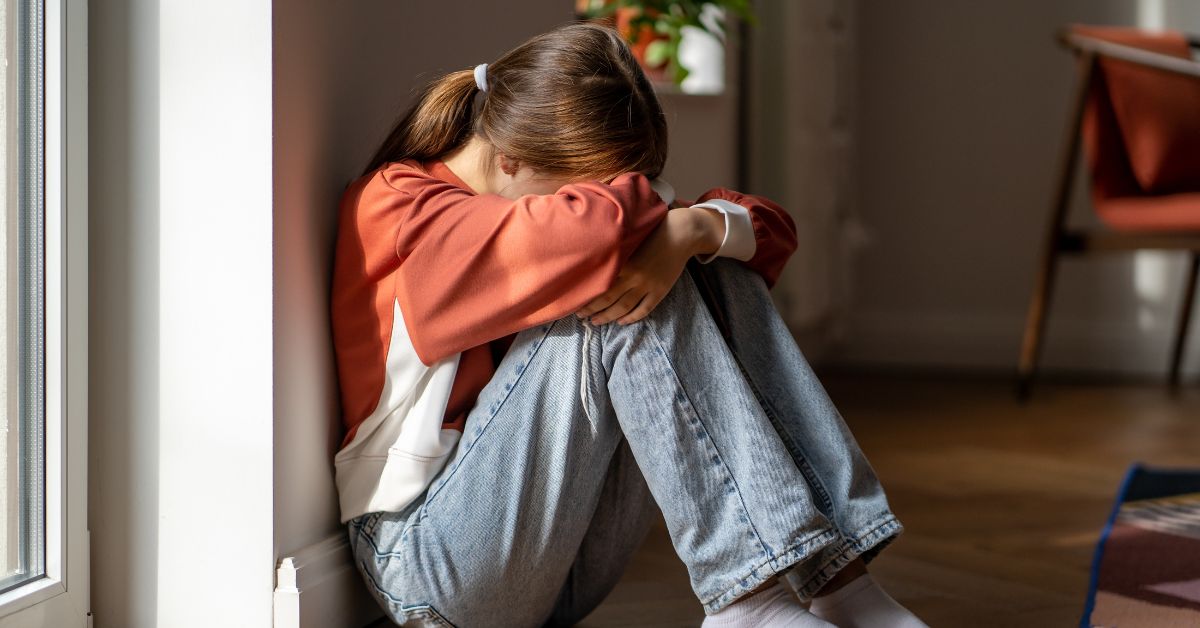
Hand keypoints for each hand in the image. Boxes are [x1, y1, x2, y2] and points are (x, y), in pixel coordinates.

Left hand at [576, 206, 723, 324]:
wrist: (681, 234)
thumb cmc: (653, 231)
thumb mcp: (630, 238)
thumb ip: (615, 251)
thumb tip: (594, 260)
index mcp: (624, 262)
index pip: (600, 284)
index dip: (587, 296)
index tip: (575, 301)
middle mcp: (634, 276)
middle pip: (609, 298)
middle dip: (592, 309)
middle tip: (580, 316)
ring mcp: (648, 285)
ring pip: (624, 307)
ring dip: (609, 317)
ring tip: (596, 322)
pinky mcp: (660, 291)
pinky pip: (644, 309)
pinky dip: (632, 317)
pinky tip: (622, 321)